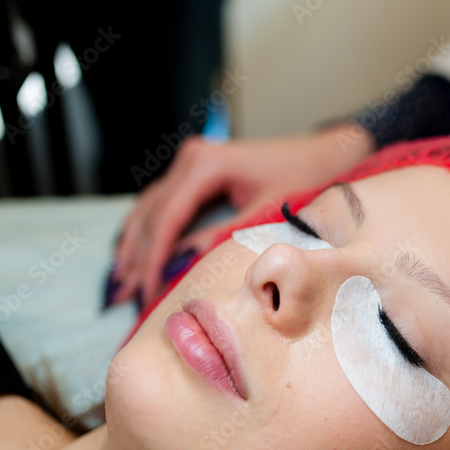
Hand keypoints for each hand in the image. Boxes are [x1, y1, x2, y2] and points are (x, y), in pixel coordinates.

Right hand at [110, 123, 373, 307]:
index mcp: (205, 165)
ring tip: (121, 284)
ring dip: (134, 246)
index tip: (146, 291)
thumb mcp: (268, 213)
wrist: (329, 153)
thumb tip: (187, 262)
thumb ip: (225, 236)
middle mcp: (192, 159)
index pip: (166, 219)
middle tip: (123, 296)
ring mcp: (193, 163)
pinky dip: (149, 232)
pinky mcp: (200, 173)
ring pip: (149, 208)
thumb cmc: (307, 178)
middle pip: (150, 214)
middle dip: (136, 257)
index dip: (153, 259)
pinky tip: (137, 257)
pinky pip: (163, 205)